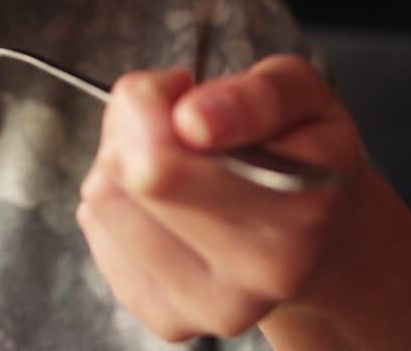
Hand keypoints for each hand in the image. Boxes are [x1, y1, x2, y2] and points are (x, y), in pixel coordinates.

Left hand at [76, 55, 364, 341]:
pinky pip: (97, 226)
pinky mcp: (163, 316)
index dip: (155, 112)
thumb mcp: (302, 94)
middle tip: (182, 116)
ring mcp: (208, 306)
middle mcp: (259, 274)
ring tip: (178, 156)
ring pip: (105, 196)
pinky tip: (166, 199)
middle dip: (141, 123)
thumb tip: (191, 118)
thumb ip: (257, 96)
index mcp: (298, 213)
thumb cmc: (300, 153)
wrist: (313, 236)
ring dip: (125, 158)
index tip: (183, 105)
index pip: (167, 167)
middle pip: (130, 175)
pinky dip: (119, 197)